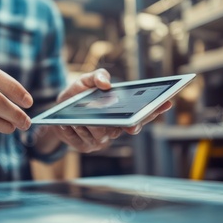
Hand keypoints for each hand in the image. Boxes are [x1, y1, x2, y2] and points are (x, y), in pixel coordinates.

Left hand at [54, 69, 171, 152]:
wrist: (55, 111)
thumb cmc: (76, 96)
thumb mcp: (85, 80)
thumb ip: (97, 76)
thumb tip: (106, 84)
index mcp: (120, 113)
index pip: (143, 113)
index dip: (156, 109)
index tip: (167, 102)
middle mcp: (114, 129)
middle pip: (129, 128)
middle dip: (131, 125)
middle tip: (131, 123)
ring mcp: (101, 140)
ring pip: (101, 134)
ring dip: (91, 125)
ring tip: (79, 118)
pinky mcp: (85, 147)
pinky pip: (83, 140)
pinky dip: (75, 130)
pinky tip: (69, 123)